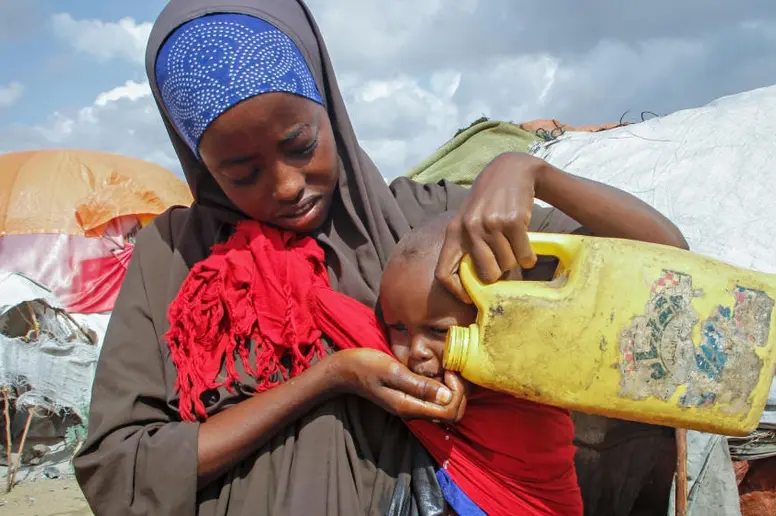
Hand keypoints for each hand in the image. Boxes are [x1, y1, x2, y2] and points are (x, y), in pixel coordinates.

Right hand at [332, 348, 467, 422]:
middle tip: (453, 369)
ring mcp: (412, 406)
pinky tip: (439, 372)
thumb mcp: (392, 371)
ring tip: (448, 369)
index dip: (457, 393)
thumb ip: (418, 385)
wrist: (345, 371)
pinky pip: (436, 400)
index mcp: (409, 407)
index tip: (449, 371)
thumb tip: (446, 396)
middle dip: (460, 393)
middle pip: (451, 413)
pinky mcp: (410, 398)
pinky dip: (445, 388)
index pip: (449, 413)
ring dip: (454, 391)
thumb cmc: (366, 366)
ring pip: (445, 408)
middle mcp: (413, 411)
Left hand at [436, 152, 543, 302]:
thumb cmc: (489, 202)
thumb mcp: (469, 220)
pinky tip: (526, 245)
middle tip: (504, 264)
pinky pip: (524, 256)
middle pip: (486, 274)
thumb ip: (468, 246)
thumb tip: (480, 285)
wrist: (511, 171)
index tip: (470, 297)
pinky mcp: (513, 221)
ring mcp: (491, 224)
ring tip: (514, 245)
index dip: (456, 291)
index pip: (443, 272)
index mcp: (454, 232)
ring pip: (507, 265)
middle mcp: (470, 228)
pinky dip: (528, 256)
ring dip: (515, 261)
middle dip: (498, 275)